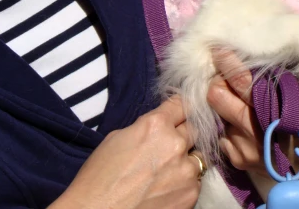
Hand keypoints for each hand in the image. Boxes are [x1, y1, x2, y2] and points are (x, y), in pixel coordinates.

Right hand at [49, 96, 201, 208]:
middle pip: (194, 128)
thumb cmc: (99, 177)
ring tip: (169, 170)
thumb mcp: (118, 138)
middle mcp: (175, 144)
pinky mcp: (190, 195)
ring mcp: (186, 171)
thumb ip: (146, 128)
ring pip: (199, 156)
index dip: (180, 107)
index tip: (180, 111)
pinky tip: (168, 187)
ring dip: (187, 159)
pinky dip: (186, 181)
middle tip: (171, 143)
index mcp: (156, 125)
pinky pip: (196, 181)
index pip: (182, 104)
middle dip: (184, 133)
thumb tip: (159, 128)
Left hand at [207, 49, 298, 181]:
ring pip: (218, 115)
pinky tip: (246, 128)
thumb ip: (275, 77)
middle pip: (215, 95)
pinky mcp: (239, 162)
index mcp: (272, 108)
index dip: (226, 61)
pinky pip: (224, 136)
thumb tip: (250, 54)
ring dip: (226, 107)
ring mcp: (244, 148)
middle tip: (229, 78)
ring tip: (243, 106)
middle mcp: (253, 129)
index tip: (218, 48)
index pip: (239, 80)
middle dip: (219, 82)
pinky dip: (230, 128)